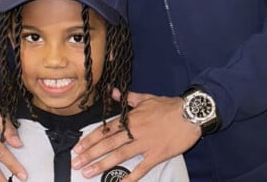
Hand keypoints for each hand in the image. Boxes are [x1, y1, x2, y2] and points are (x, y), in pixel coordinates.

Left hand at [72, 89, 200, 179]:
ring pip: (119, 156)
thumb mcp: (146, 98)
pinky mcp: (156, 155)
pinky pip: (141, 169)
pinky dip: (129, 178)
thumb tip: (113, 92)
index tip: (78, 147)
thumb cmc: (168, 106)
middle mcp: (134, 131)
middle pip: (108, 144)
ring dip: (102, 165)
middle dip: (90, 154)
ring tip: (88, 172)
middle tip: (76, 163)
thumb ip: (128, 98)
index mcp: (131, 118)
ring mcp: (145, 144)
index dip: (90, 139)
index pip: (106, 130)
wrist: (189, 114)